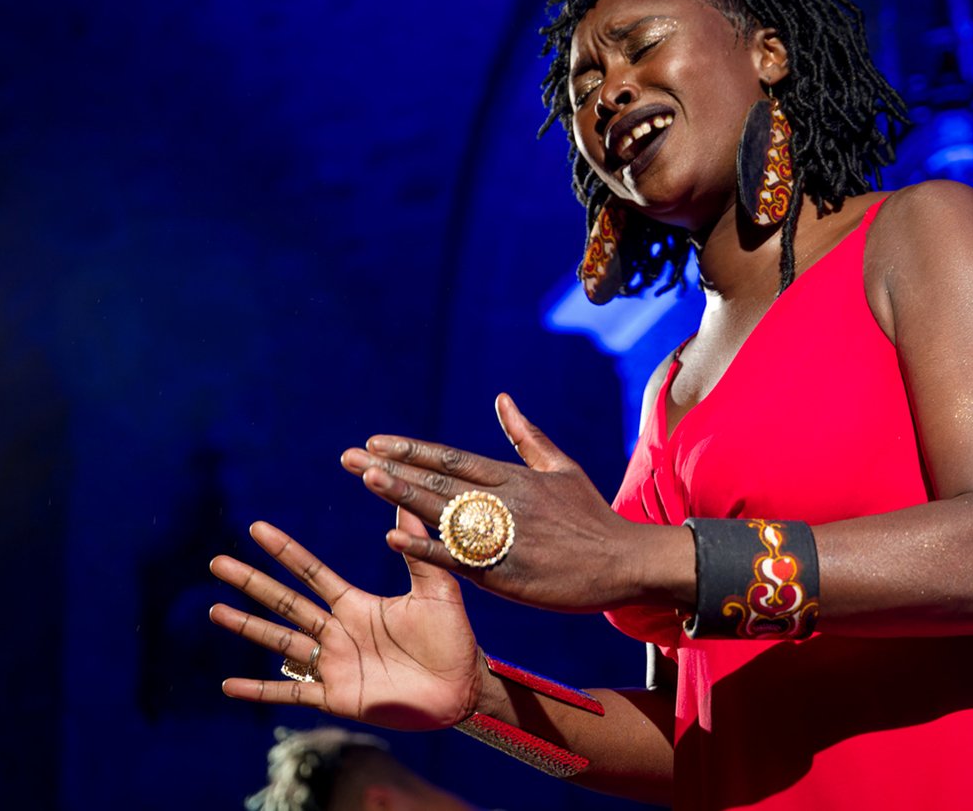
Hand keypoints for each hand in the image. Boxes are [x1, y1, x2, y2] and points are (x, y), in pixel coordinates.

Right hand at [209, 514, 480, 729]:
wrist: (463, 688)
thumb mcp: (436, 588)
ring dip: (247, 627)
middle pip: (285, 602)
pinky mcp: (338, 697)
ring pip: (280, 642)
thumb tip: (407, 499)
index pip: (311, 572)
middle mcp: (338, 632)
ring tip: (215, 611)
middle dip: (251, 582)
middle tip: (216, 562)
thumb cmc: (453, 638)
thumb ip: (417, 548)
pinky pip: (291, 693)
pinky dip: (260, 691)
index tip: (257, 528)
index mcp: (357, 605)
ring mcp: (334, 665)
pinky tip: (228, 686)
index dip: (284, 551)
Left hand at [341, 393, 657, 613]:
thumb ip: (526, 436)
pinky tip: (393, 537)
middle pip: (437, 480)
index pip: (451, 458)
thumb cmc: (592, 517)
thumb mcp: (561, 468)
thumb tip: (502, 399)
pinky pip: (455, 558)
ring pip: (441, 513)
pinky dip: (424, 547)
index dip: (411, 450)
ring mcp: (502, 538)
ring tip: (365, 478)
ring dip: (400, 495)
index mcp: (514, 477)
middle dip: (390, 468)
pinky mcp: (504, 573)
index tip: (375, 441)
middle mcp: (503, 502)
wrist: (624, 562)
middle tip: (348, 457)